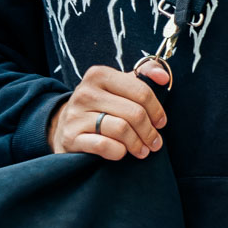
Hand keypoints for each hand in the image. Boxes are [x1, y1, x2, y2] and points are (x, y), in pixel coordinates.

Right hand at [48, 60, 170, 159]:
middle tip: (155, 142)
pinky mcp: (71, 138)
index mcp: (99, 75)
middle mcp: (85, 92)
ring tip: (143, 150)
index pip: (141, 91)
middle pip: (134, 113)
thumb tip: (163, 76)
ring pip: (122, 129)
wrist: (64, 127)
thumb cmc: (100, 106)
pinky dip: (119, 151)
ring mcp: (76, 115)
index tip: (161, 122)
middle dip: (150, 131)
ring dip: (137, 144)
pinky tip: (122, 152)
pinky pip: (104, 145)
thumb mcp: (117, 86)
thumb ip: (142, 75)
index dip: (157, 110)